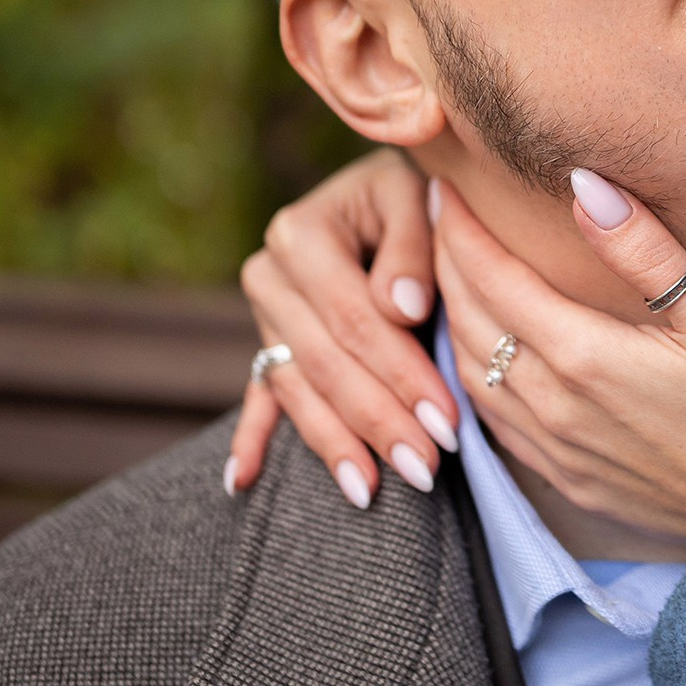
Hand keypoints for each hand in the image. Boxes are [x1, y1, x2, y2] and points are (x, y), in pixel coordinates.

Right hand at [226, 148, 458, 507]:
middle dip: (378, 421)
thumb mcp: (421, 198)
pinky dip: (251, 440)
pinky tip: (240, 482)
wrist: (382, 193)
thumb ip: (413, 245)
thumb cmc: (415, 195)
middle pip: (327, 364)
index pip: (356, 321)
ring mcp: (261, 314)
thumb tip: (403, 308)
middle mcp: (269, 275)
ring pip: (298, 390)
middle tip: (423, 468)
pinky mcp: (265, 342)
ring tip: (370, 492)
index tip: (445, 421)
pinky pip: (258, 395)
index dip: (401, 374)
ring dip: (334, 444)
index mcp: (301, 234)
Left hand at [433, 172, 685, 541]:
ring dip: (453, 320)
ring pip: (471, 375)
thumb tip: (584, 184)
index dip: (460, 230)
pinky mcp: (569, 480)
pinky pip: (495, 421)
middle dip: (446, 265)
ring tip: (451, 277)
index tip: (442, 188)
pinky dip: (474, 376)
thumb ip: (645, 250)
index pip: (493, 279)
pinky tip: (484, 358)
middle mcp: (554, 406)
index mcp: (584, 356)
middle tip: (436, 218)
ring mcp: (557, 450)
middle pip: (469, 323)